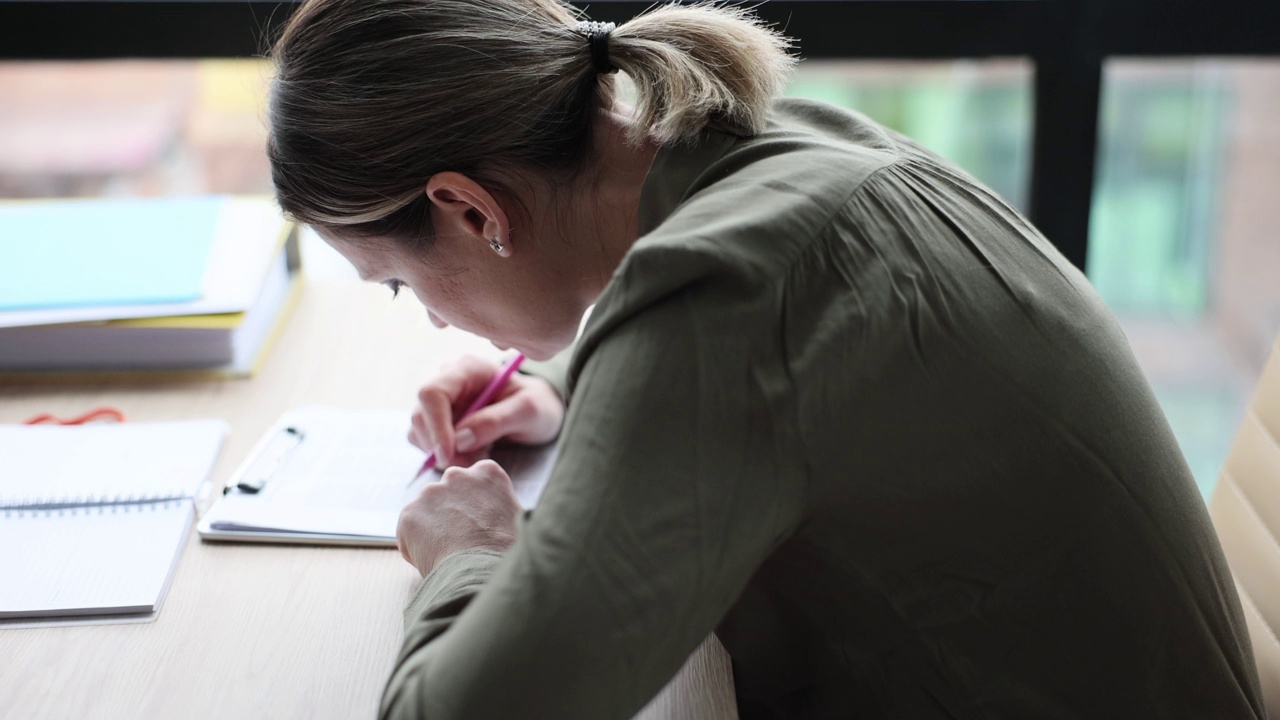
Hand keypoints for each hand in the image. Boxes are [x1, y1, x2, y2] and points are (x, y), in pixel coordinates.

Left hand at [397, 460, 520, 576]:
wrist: (482, 569)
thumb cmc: (507, 550)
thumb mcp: (518, 518)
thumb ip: (501, 507)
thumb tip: (498, 518)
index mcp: (487, 472)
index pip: (474, 483)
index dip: (475, 506)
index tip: (479, 524)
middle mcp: (456, 475)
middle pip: (447, 494)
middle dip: (450, 514)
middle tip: (461, 541)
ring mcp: (430, 492)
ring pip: (426, 513)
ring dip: (433, 530)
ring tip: (449, 554)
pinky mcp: (409, 513)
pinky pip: (409, 532)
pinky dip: (416, 547)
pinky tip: (435, 559)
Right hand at [409, 355, 564, 467]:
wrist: (537, 413)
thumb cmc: (537, 406)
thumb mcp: (528, 411)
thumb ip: (496, 421)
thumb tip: (460, 439)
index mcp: (468, 369)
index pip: (432, 393)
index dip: (435, 425)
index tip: (449, 454)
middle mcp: (448, 381)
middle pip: (420, 415)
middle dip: (440, 445)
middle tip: (471, 460)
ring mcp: (441, 402)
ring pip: (419, 432)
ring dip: (445, 453)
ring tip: (481, 453)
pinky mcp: (438, 422)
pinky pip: (426, 443)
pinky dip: (446, 456)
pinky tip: (474, 452)